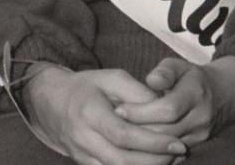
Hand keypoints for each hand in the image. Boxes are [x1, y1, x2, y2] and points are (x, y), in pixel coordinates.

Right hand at [24, 65, 186, 164]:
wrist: (53, 103)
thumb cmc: (88, 87)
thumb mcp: (112, 78)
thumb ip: (137, 92)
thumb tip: (163, 108)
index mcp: (90, 113)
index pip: (123, 135)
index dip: (153, 142)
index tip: (178, 141)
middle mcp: (83, 139)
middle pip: (123, 160)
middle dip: (156, 159)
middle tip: (181, 151)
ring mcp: (82, 156)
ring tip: (172, 158)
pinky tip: (153, 163)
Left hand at [116, 57, 234, 147]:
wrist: (224, 95)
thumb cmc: (192, 77)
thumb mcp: (180, 66)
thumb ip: (164, 71)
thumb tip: (150, 80)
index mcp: (196, 93)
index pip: (167, 109)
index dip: (141, 111)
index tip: (119, 109)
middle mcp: (201, 117)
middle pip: (165, 132)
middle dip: (137, 130)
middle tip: (113, 126)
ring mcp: (200, 135)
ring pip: (167, 148)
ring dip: (142, 145)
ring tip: (119, 138)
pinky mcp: (196, 146)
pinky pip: (171, 155)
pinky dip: (151, 152)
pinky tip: (133, 146)